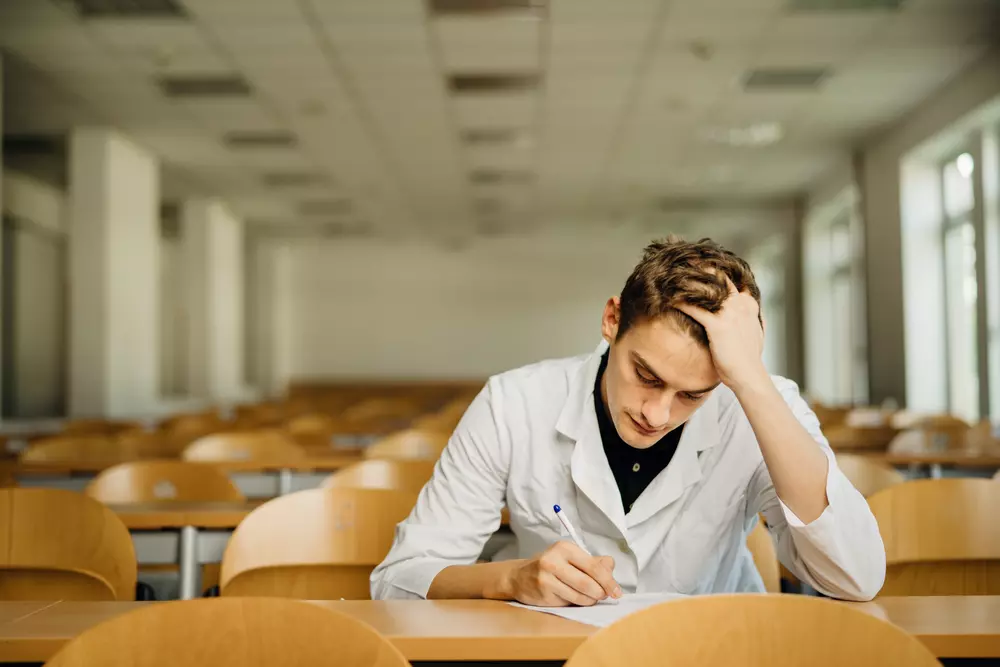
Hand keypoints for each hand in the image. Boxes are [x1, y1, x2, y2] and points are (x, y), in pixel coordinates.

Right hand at [502, 541, 620, 606]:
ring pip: (580, 596)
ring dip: (590, 600)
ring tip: (590, 597)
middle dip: (601, 593)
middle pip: (588, 582)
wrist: (519, 577)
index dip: (608, 581)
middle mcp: (553, 560)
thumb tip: (611, 565)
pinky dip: (578, 603)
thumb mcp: (570, 558)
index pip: (593, 566)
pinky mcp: (543, 593)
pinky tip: (574, 598)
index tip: (618, 592)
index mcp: (564, 547)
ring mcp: (546, 578)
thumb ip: (593, 562)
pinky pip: (569, 603)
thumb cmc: (550, 566)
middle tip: (605, 596)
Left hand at [675, 277, 767, 390]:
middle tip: (681, 265)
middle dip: (699, 270)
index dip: (714, 273)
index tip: (699, 268)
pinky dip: (680, 302)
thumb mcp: (755, 333)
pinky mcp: (718, 325)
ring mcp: (730, 313)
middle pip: (718, 277)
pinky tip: (668, 299)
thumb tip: (749, 311)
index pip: (730, 280)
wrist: (749, 375)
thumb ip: (752, 319)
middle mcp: (740, 304)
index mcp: (748, 305)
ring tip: (670, 277)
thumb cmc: (748, 359)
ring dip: (687, 283)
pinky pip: (694, 308)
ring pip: (705, 289)